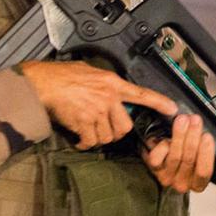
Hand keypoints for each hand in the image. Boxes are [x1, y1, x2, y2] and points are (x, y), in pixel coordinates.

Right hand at [20, 60, 177, 149]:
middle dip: (116, 132)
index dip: (159, 102)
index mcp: (112, 83)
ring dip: (98, 138)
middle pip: (125, 126)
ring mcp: (97, 111)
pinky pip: (91, 141)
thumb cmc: (61, 75)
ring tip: (87, 131)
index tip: (173, 109)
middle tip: (105, 129)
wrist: (42, 84)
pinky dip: (85, 144)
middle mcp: (108, 97)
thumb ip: (105, 83)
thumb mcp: (89, 71)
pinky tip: (79, 139)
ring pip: (107, 136)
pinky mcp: (84, 122)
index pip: (141, 93)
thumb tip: (112, 91)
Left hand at [142, 114, 214, 192]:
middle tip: (195, 120)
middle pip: (189, 159)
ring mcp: (167, 178)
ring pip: (175, 156)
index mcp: (198, 183)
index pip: (204, 171)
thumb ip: (204, 145)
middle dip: (193, 136)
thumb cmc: (186, 153)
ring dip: (180, 135)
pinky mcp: (154, 170)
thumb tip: (207, 131)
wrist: (164, 156)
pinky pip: (158, 158)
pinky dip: (163, 145)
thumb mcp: (200, 152)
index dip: (206, 153)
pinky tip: (166, 137)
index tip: (207, 136)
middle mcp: (183, 183)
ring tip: (183, 120)